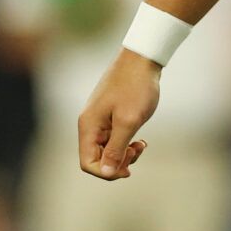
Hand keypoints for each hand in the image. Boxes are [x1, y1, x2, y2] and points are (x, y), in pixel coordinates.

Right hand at [77, 49, 160, 178]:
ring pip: (107, 149)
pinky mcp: (111, 114)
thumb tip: (106, 172)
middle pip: (97, 158)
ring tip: (141, 145)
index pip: (88, 163)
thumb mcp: (128, 121)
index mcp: (89, 126)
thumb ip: (116, 148)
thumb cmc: (136, 87)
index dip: (107, 172)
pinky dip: (126, 143)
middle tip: (137, 151)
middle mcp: (90, 124)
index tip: (129, 167)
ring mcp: (100, 119)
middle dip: (117, 162)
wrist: (143, 58)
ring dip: (124, 153)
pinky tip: (140, 140)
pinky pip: (114, 138)